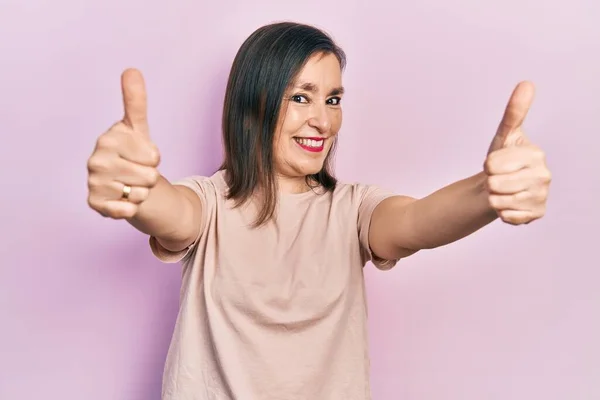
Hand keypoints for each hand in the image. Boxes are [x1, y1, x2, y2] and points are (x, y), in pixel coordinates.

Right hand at [87, 68, 160, 218]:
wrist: (124, 181)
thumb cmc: (132, 152)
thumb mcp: (138, 127)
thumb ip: (136, 100)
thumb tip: (131, 70)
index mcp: (108, 138)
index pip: (153, 156)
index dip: (155, 158)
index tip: (143, 154)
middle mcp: (96, 160)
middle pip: (149, 176)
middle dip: (150, 177)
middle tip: (137, 172)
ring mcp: (93, 182)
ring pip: (140, 194)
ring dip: (142, 192)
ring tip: (131, 184)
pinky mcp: (95, 204)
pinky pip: (127, 211)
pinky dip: (131, 208)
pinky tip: (123, 199)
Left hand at [484, 81, 551, 224]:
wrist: (500, 185)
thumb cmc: (502, 159)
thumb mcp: (504, 134)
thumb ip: (514, 112)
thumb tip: (526, 84)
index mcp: (536, 154)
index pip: (493, 164)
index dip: (488, 164)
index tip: (495, 163)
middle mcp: (544, 176)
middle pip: (496, 183)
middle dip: (490, 182)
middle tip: (498, 178)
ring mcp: (541, 197)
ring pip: (499, 201)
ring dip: (494, 197)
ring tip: (502, 190)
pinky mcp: (536, 214)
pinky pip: (506, 216)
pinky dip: (501, 212)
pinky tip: (508, 204)